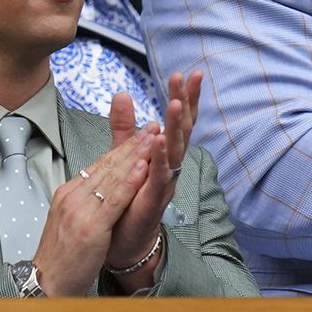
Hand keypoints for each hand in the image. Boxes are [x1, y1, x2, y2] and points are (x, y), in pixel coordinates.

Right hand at [32, 128, 153, 295]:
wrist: (46, 283)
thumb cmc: (62, 256)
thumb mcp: (71, 220)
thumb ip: (84, 200)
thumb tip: (99, 183)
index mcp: (68, 193)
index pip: (100, 164)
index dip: (123, 147)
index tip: (141, 132)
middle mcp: (72, 196)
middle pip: (107, 164)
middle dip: (132, 144)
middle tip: (153, 125)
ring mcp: (80, 210)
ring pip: (112, 176)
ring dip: (135, 155)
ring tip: (153, 137)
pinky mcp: (90, 227)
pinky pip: (114, 200)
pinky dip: (130, 182)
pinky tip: (143, 168)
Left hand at [103, 73, 201, 283]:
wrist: (123, 240)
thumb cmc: (129, 197)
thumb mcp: (126, 155)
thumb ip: (125, 127)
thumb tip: (122, 92)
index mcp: (166, 153)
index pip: (178, 120)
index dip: (185, 96)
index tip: (189, 72)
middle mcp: (172, 164)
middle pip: (182, 128)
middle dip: (185, 102)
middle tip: (187, 77)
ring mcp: (166, 181)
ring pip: (176, 149)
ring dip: (176, 125)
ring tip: (175, 102)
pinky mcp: (154, 198)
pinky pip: (160, 175)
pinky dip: (161, 158)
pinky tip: (159, 140)